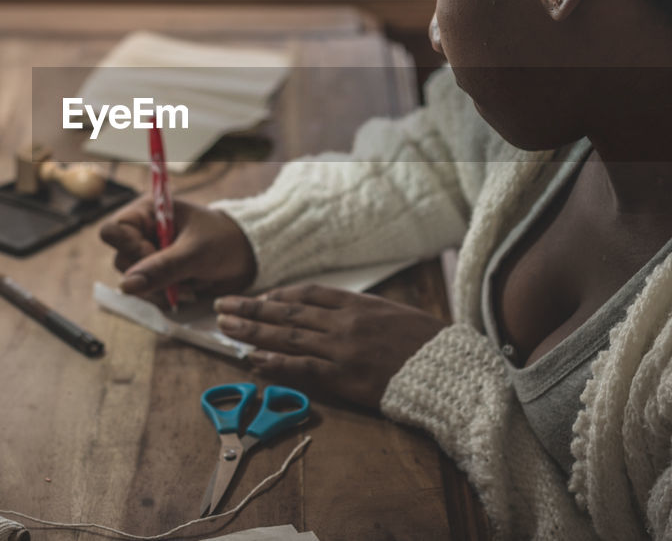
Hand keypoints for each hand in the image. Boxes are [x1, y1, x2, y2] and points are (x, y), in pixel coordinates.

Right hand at [100, 197, 256, 302]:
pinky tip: (187, 289)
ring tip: (188, 282)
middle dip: (149, 274)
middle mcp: (143, 233)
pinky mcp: (158, 275)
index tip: (154, 254)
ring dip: (160, 288)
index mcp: (148, 212)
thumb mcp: (195, 252)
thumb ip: (162, 268)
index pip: (113, 231)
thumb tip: (126, 286)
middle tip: (178, 273)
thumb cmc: (224, 241)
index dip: (129, 247)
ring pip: (133, 281)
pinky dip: (166, 296)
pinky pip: (147, 293)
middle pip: (121, 260)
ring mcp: (149, 255)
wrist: (247, 257)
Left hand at [214, 284, 446, 408]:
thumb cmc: (427, 344)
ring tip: (226, 328)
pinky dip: (274, 362)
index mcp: (358, 304)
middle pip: (288, 311)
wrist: (449, 370)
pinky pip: (300, 368)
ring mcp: (342, 349)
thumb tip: (334, 312)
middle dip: (252, 309)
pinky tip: (252, 359)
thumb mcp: (395, 314)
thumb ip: (363, 312)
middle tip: (223, 306)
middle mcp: (344, 322)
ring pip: (287, 336)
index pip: (308, 293)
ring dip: (252, 331)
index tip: (259, 298)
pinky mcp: (344, 377)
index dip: (279, 295)